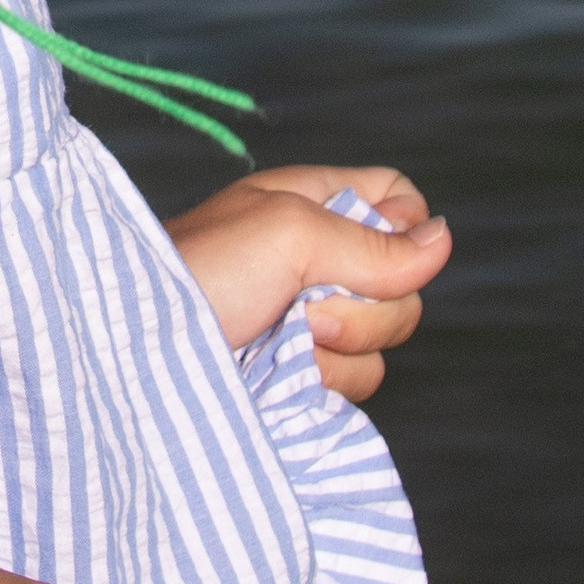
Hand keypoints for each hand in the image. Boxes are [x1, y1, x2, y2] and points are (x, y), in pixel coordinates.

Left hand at [163, 166, 448, 400]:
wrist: (139, 356)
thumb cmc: (199, 272)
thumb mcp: (287, 234)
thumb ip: (370, 242)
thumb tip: (444, 239)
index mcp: (312, 203)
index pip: (398, 200)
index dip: (404, 226)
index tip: (370, 246)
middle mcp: (318, 260)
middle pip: (403, 281)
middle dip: (360, 300)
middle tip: (299, 301)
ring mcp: (311, 322)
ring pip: (384, 340)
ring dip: (336, 346)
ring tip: (278, 339)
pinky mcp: (304, 376)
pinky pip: (359, 383)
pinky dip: (324, 381)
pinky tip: (279, 376)